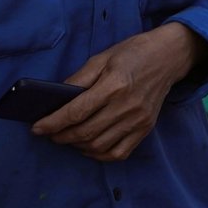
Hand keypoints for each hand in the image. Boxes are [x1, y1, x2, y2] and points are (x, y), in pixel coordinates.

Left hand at [33, 24, 207, 161]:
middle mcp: (127, 105)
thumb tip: (56, 101)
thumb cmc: (133, 53)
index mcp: (114, 84)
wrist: (170, 56)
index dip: (52, 123)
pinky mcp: (146, 128)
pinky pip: (119, 153)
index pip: (76, 112)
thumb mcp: (101, 58)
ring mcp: (139, 120)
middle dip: (60, 137)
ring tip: (68, 138)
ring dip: (77, 146)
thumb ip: (78, 80)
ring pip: (98, 146)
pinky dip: (99, 155)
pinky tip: (89, 146)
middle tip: (50, 134)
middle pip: (85, 132)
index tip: (37, 128)